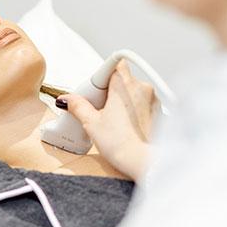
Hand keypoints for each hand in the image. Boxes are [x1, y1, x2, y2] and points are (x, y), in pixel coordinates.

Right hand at [60, 60, 158, 180]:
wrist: (144, 161)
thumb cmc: (122, 144)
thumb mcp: (92, 124)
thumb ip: (78, 106)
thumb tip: (67, 99)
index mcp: (124, 86)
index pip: (113, 65)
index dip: (101, 77)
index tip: (94, 91)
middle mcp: (142, 88)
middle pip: (121, 79)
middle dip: (109, 91)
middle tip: (98, 109)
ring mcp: (153, 99)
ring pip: (132, 92)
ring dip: (121, 102)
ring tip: (111, 122)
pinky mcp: (158, 111)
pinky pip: (142, 103)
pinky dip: (133, 111)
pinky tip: (124, 126)